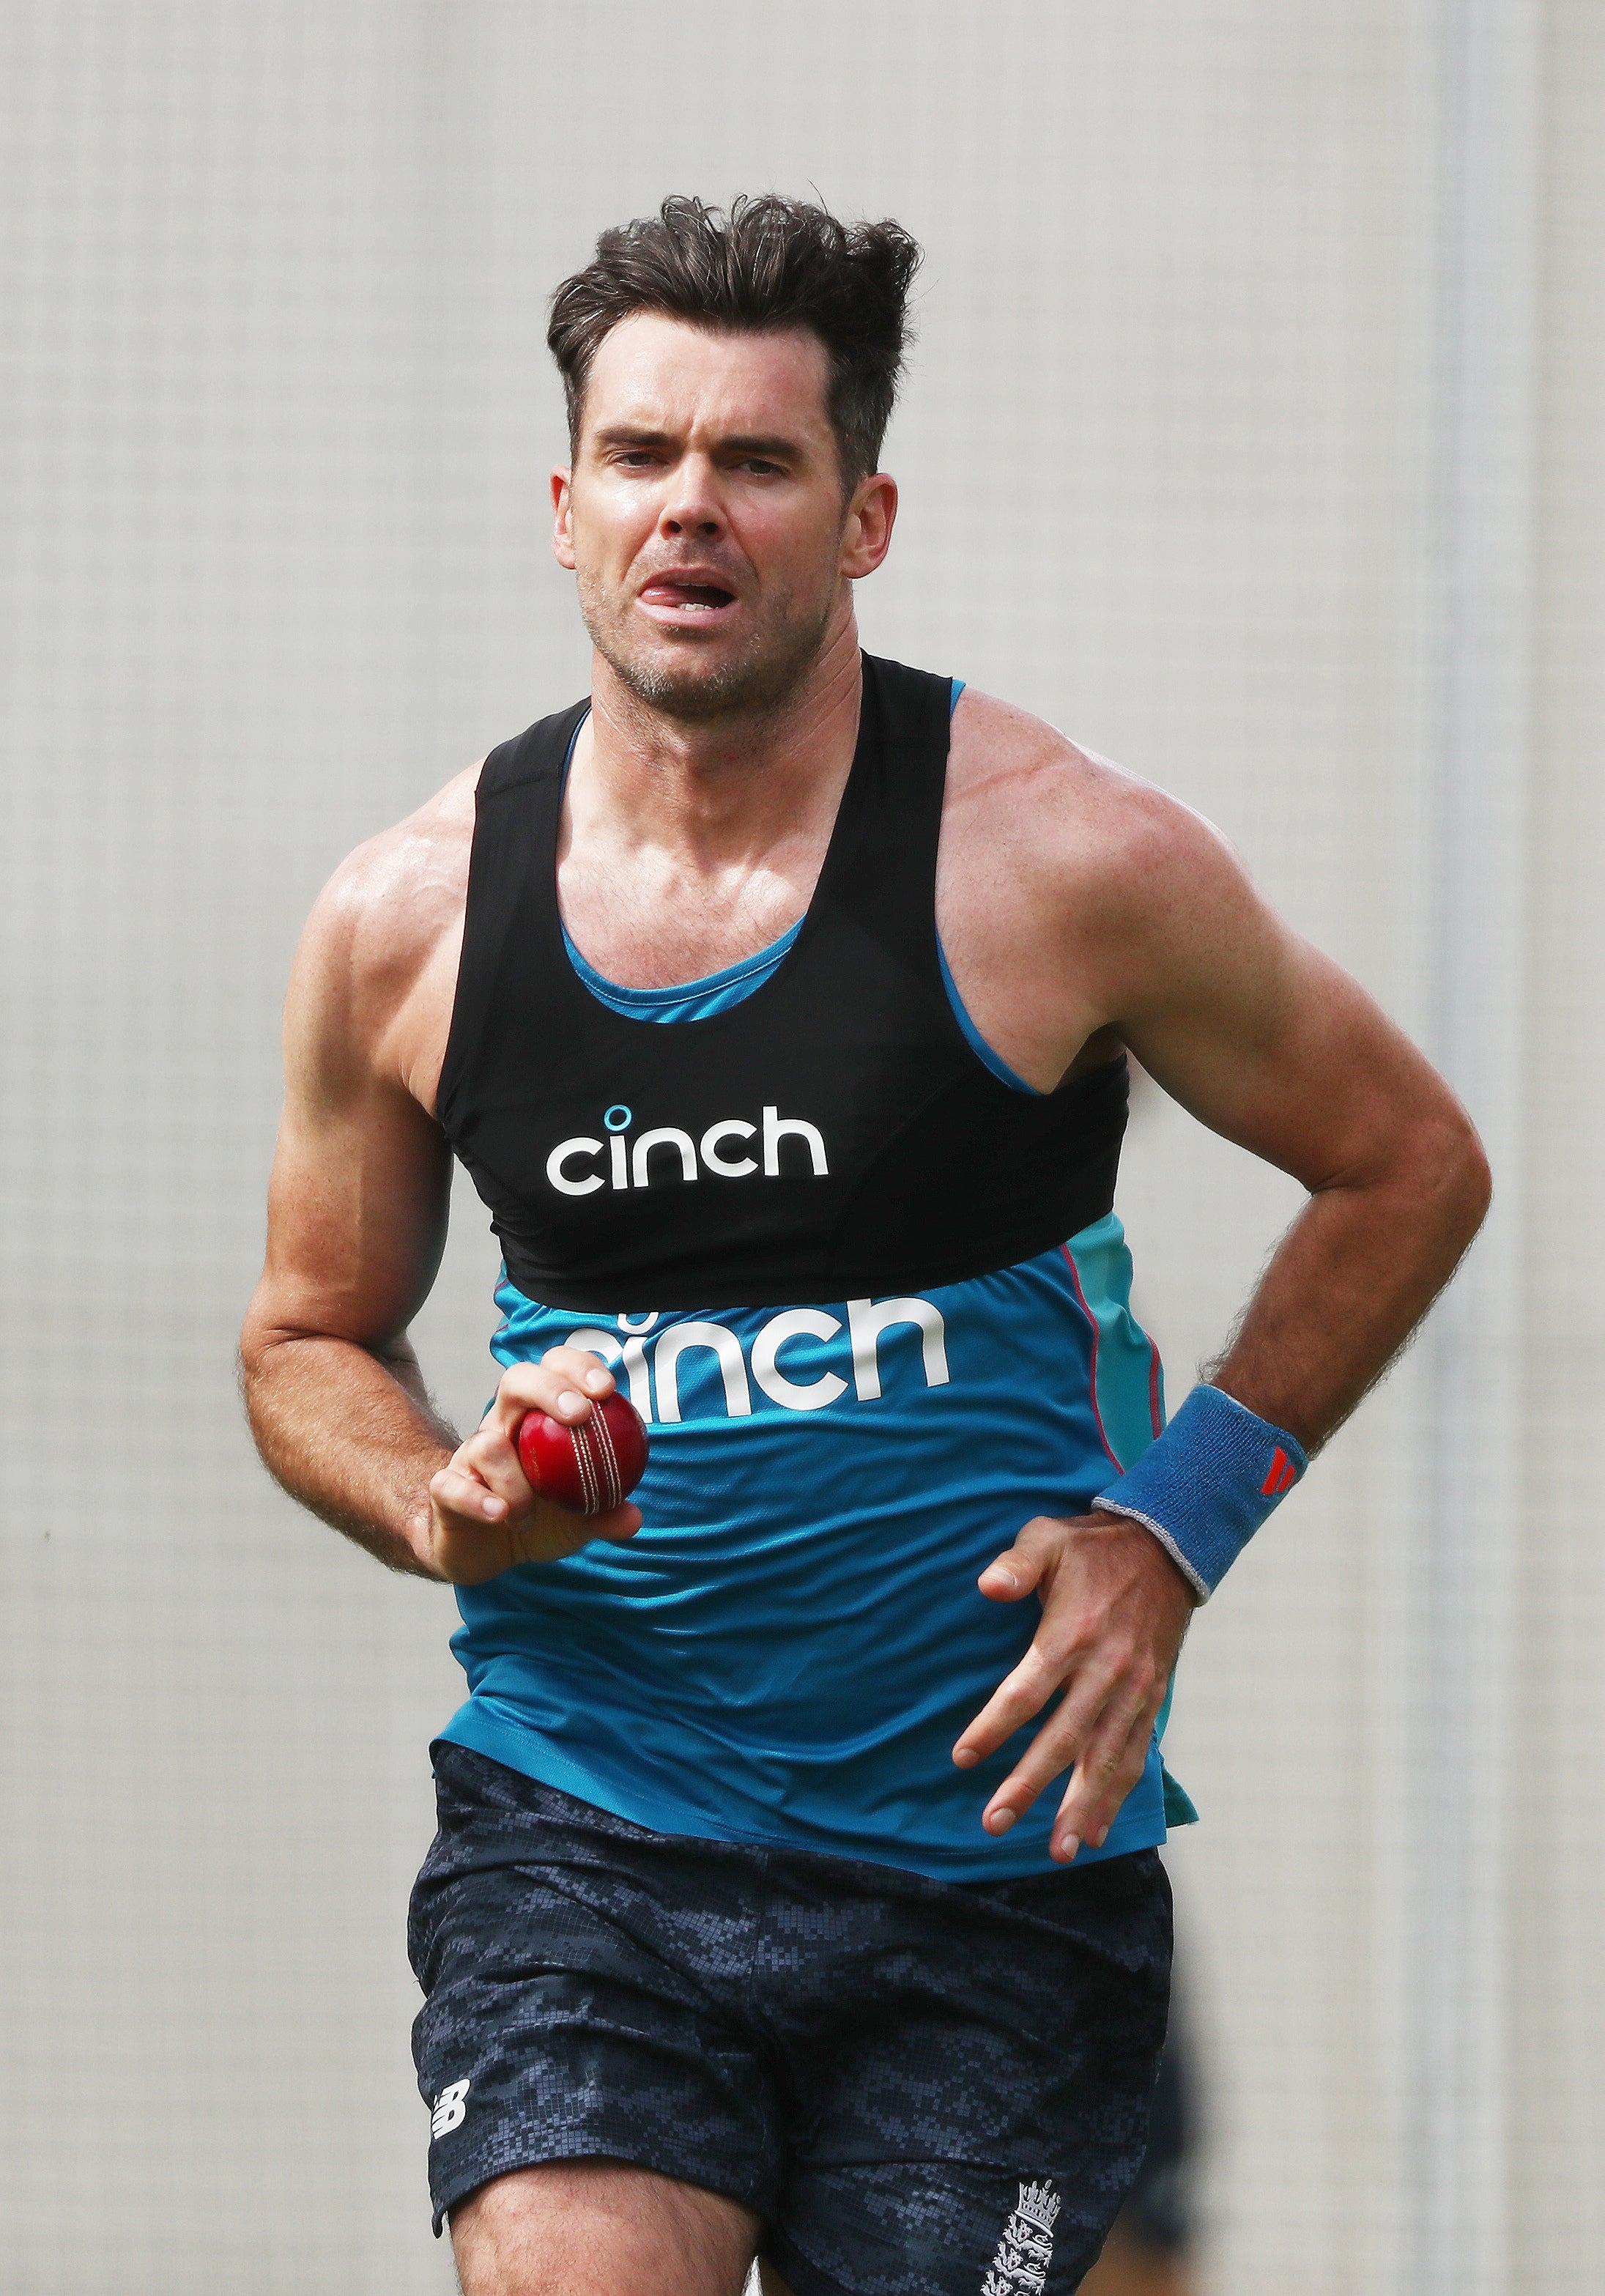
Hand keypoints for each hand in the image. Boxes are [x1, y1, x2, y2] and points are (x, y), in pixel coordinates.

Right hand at [424, 1347, 642, 1583]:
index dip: (579, 1368)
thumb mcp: (578, 1521)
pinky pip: (454, 1485)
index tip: (607, 1389)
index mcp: (538, 1419)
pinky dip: (478, 1499)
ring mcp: (471, 1454)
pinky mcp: (446, 1487)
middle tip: (580, 1415)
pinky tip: (500, 1514)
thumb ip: (605, 1515)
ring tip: (528, 1515)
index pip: (556, 1370)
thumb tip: (634, 1518)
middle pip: (518, 1380)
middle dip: (549, 1388)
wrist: (485, 1553)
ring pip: (488, 1443)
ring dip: (516, 1481)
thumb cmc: (538, 1520)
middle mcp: (503, 1425)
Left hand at [953, 1510, 1194, 1863]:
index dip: (994, 1727)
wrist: (1168, 1549)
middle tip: (995, 1823)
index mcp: (1072, 1634)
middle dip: (1029, 1785)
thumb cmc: (1093, 1549)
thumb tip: (988, 1586)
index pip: (1026, 1692)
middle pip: (1063, 1739)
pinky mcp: (1151, 1699)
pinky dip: (1117, 1796)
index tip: (963, 1758)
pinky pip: (1134, 1755)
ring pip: (1105, 1759)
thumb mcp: (1048, 1539)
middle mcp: (1105, 1671)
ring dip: (1082, 1807)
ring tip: (1059, 1850)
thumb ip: (1017, 1564)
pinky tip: (1096, 1830)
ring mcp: (1133, 1690)